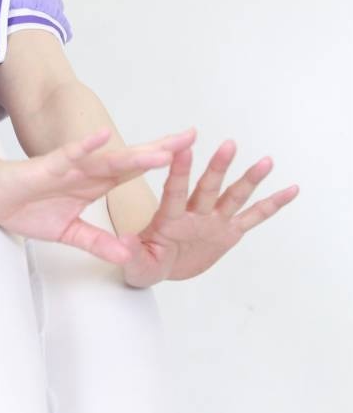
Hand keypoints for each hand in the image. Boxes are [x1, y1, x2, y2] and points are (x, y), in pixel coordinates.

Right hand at [0, 126, 195, 263]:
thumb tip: (126, 256)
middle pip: (130, 161)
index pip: (134, 172)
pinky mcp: (47, 166)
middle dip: (161, 150)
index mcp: (94, 184)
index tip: (192, 156)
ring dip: (134, 155)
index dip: (161, 164)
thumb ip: (97, 242)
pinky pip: (69, 155)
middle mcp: (88, 171)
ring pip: (107, 160)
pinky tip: (102, 137)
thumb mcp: (68, 233)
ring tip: (162, 150)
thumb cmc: (26, 208)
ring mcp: (70, 167)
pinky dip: (84, 147)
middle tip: (192, 137)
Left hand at [118, 139, 299, 286]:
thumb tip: (125, 244)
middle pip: (207, 188)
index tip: (181, 148)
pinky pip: (253, 217)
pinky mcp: (228, 233)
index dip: (178, 171)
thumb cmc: (144, 263)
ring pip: (232, 196)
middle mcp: (194, 213)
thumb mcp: (136, 264)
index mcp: (168, 218)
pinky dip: (271, 205)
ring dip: (249, 179)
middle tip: (228, 145)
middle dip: (217, 167)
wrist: (160, 267)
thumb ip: (133, 253)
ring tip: (266, 161)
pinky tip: (289, 190)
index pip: (174, 191)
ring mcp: (213, 221)